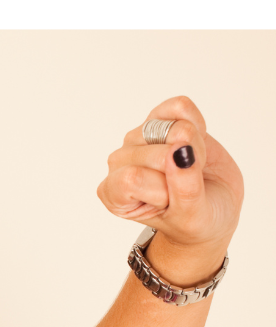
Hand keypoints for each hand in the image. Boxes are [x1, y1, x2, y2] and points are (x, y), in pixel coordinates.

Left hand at [97, 96, 242, 256]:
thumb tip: (182, 149)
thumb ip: (184, 188)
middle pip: (157, 153)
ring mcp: (137, 139)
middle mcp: (119, 163)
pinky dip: (198, 124)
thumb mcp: (191, 216)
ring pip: (171, 128)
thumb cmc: (193, 219)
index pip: (133, 178)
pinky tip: (195, 144)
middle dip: (184, 168)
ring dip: (194, 147)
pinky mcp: (160, 118)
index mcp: (114, 193)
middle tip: (188, 184)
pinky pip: (181, 107)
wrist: (212, 206)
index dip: (164, 188)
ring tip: (192, 166)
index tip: (171, 201)